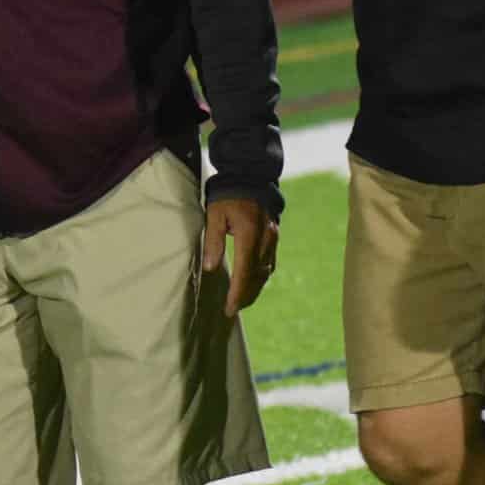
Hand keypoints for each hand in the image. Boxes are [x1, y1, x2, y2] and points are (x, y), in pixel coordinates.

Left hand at [203, 197, 278, 316]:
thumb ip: (213, 241)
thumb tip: (210, 268)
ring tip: (241, 301)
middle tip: (232, 310)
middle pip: (257, 276)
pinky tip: (254, 282)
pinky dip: (261, 276)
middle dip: (245, 296)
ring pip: (266, 271)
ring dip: (254, 288)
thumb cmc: (227, 193)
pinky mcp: (274, 235)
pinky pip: (270, 262)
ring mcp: (272, 238)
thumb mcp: (214, 214)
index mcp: (249, 235)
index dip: (237, 293)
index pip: (244, 272)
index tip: (229, 309)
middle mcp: (264, 239)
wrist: (250, 173)